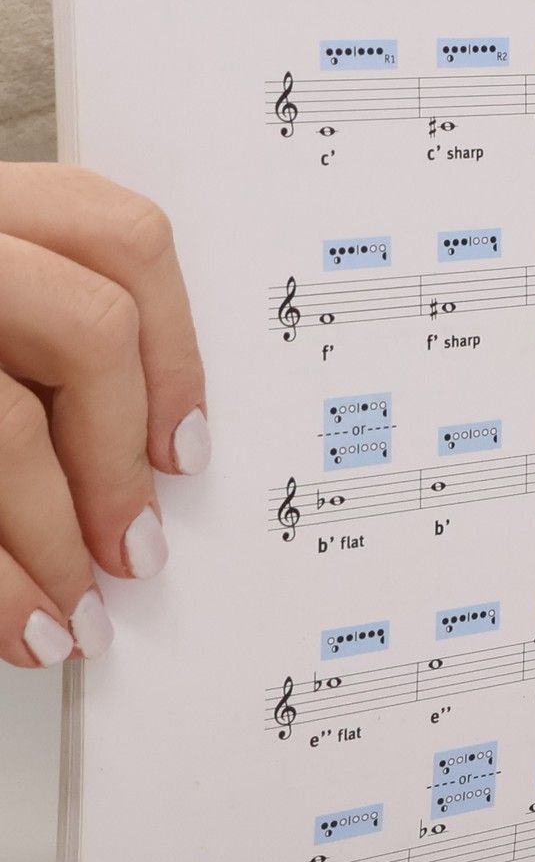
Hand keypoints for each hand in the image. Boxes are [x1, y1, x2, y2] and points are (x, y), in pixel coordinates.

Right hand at [0, 166, 208, 668]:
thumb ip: (48, 348)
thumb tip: (165, 455)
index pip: (120, 233)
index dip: (176, 349)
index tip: (190, 450)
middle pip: (87, 326)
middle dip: (120, 458)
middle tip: (136, 552)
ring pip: (8, 419)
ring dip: (54, 536)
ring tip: (76, 614)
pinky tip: (18, 627)